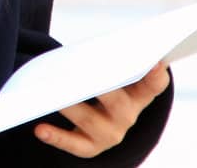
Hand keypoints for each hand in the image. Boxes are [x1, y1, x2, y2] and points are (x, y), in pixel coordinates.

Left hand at [34, 61, 170, 157]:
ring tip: (51, 94)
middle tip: (82, 73)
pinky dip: (56, 136)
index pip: (154, 85)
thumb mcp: (112, 76)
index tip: (156, 61)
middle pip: (116, 102)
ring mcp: (110, 134)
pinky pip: (72, 144)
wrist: (99, 121)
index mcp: (139, 95)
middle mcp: (127, 116)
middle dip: (102, 89)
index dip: (157, 75)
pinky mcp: (90, 148)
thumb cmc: (104, 87)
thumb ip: (109, 62)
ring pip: (89, 120)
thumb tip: (91, 49)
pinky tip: (39, 129)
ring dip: (70, 107)